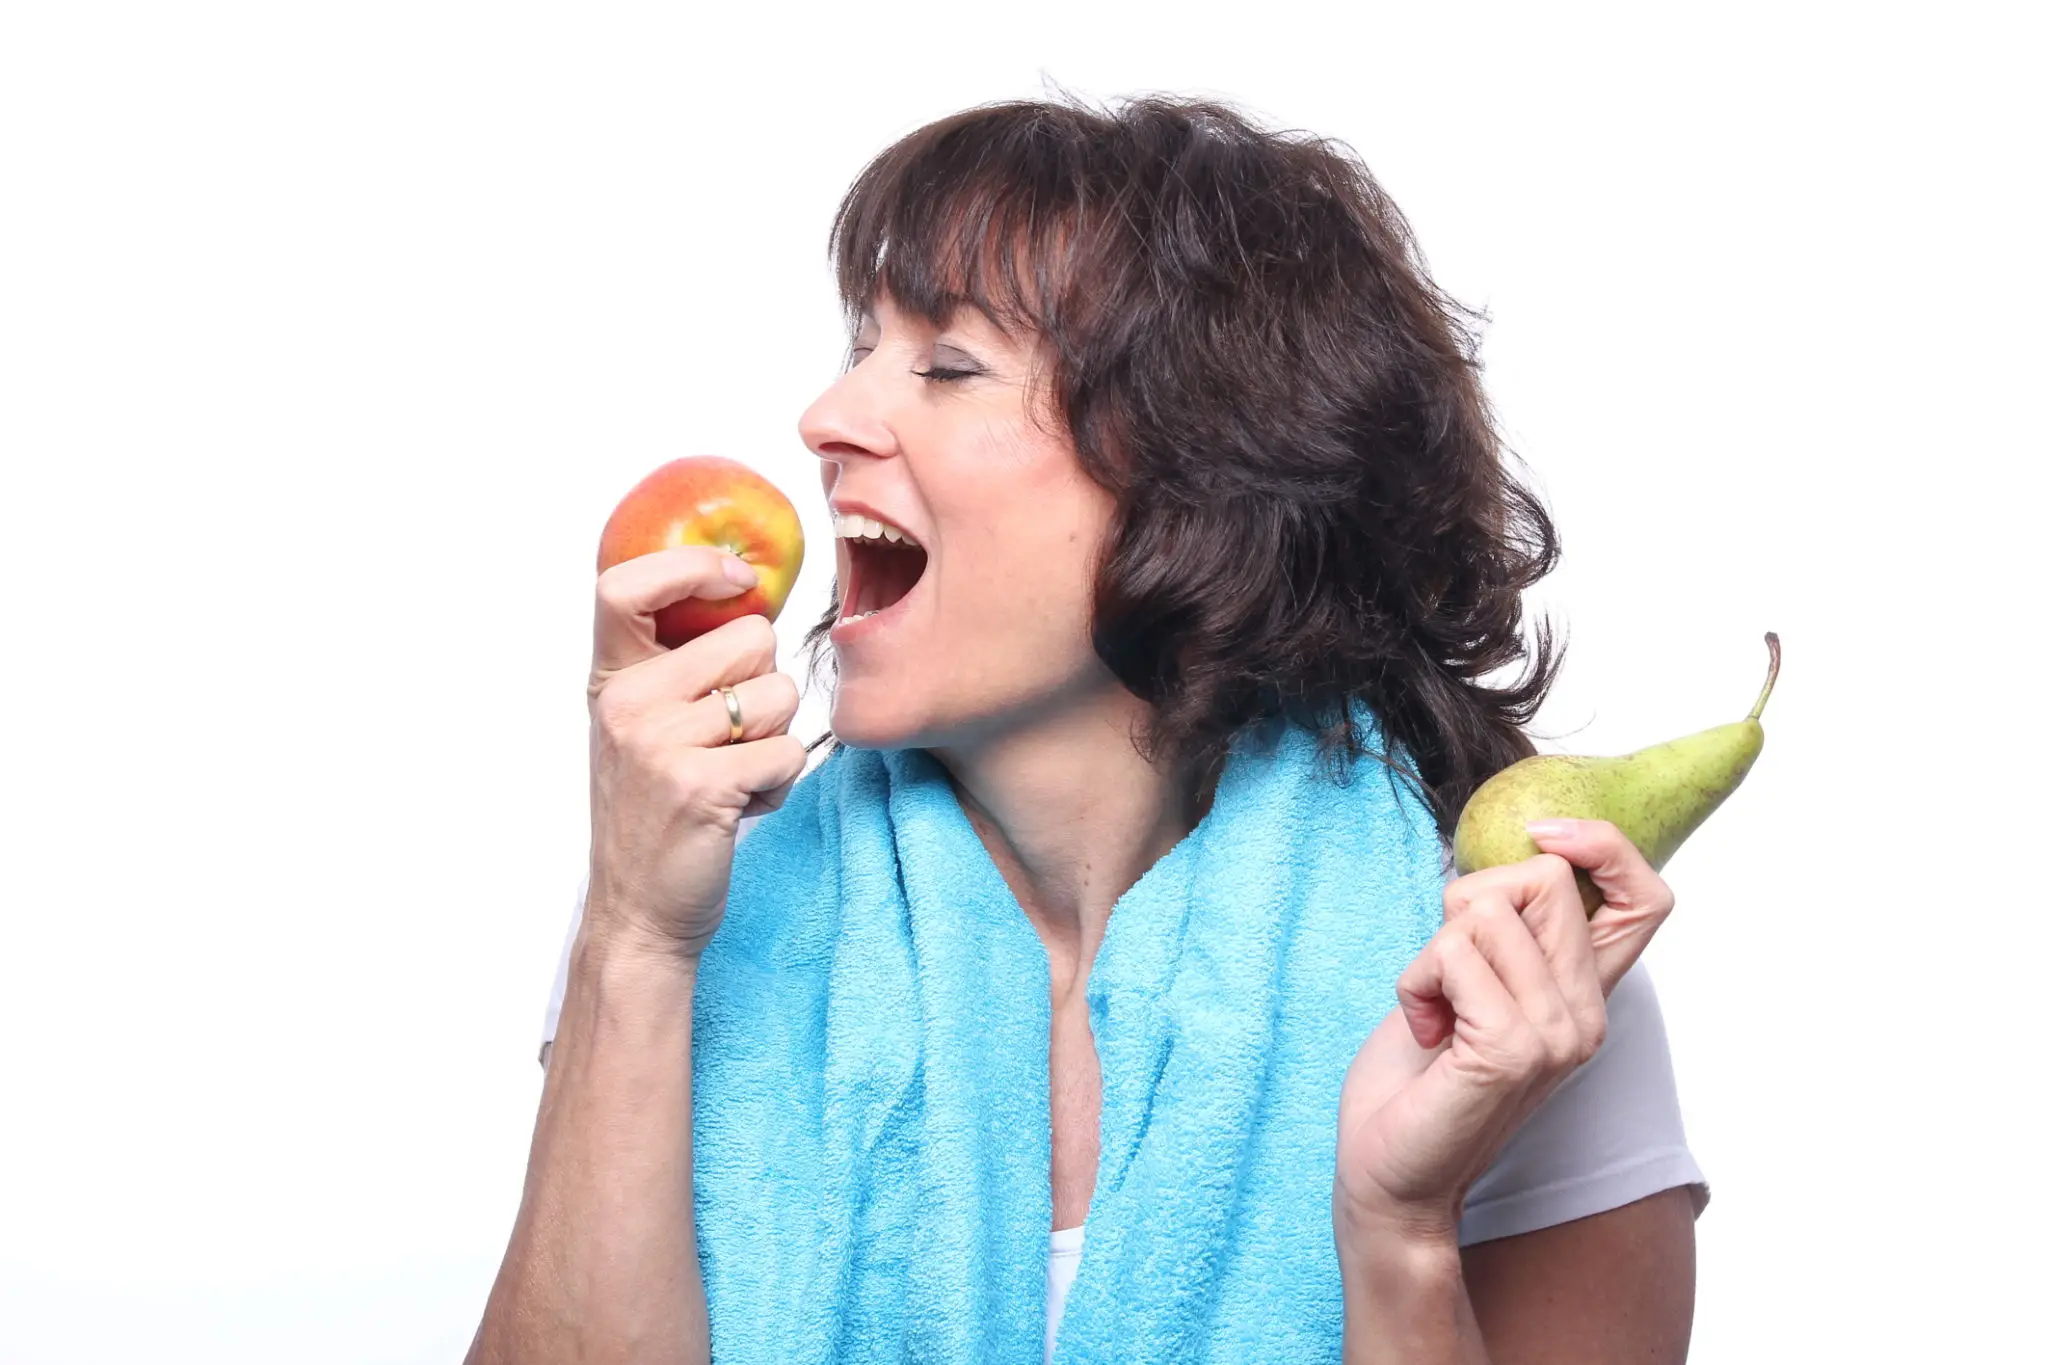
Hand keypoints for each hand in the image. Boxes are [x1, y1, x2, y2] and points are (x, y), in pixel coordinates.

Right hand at [584, 546, 806, 959]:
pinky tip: (743, 807)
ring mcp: (660, 743)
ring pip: (781, 695)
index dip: (689, 565)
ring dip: (777, 740)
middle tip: (731, 741)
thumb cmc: (656, 817)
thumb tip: (754, 599)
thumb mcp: (644, 730)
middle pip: (752, 638)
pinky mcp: (701, 785)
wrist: (638, 914)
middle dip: (765, 688)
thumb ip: (679, 669)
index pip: (624, 586)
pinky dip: (781, 783)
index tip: (736, 577)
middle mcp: (627, 703)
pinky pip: (789, 751)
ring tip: (734, 777)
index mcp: (611, 681)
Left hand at [1332, 819, 1675, 1243]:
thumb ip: (1504, 929)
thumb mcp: (1470, 980)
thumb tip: (1514, 848)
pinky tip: (1425, 1032)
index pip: (1647, 899)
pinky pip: (1453, 953)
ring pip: (1485, 911)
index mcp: (1585, 994)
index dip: (1607, 846)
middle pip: (1544, 877)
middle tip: (1447, 970)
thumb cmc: (1419, 1073)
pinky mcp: (1514, 1049)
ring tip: (1434, 1012)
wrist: (1391, 1173)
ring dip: (1430, 952)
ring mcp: (1559, 1033)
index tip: (1543, 834)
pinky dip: (1415, 981)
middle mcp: (1587, 1013)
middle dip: (1469, 900)